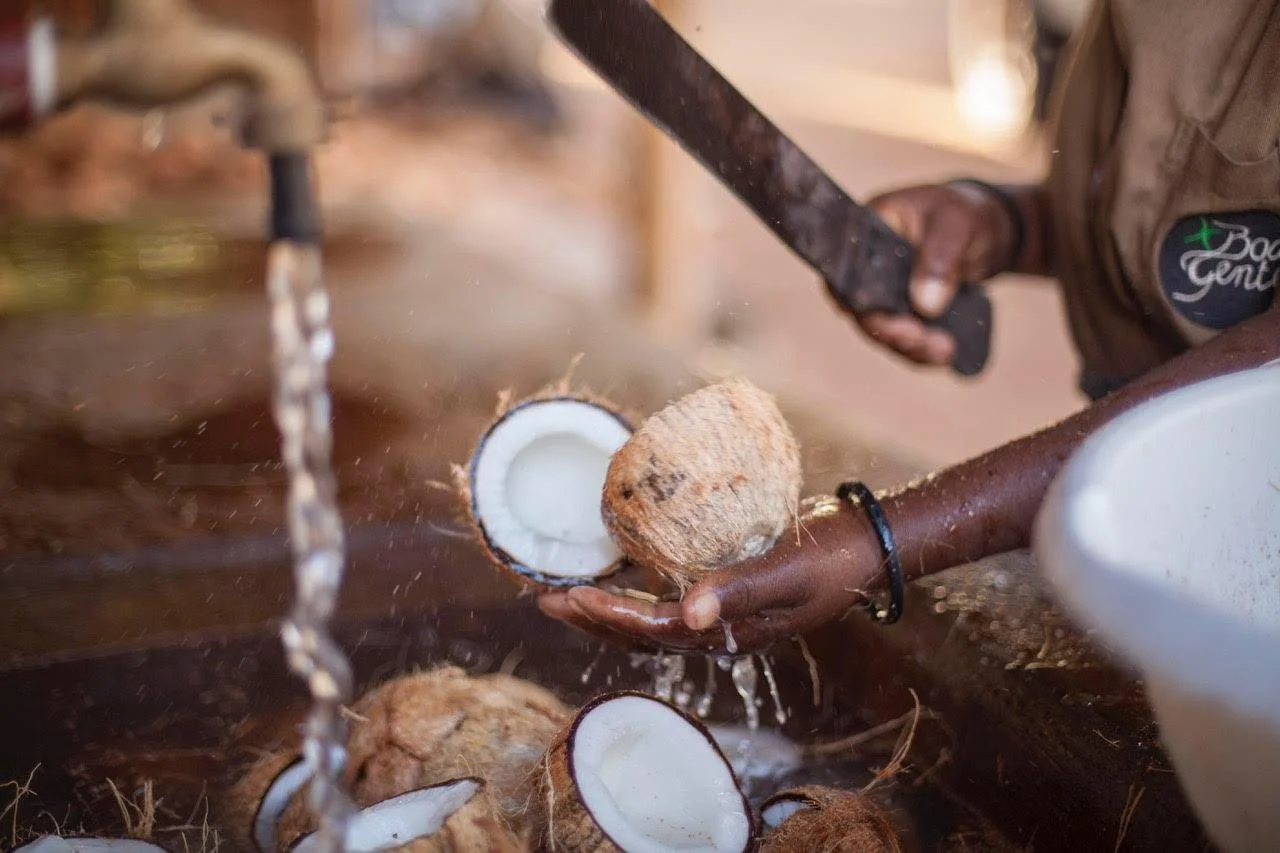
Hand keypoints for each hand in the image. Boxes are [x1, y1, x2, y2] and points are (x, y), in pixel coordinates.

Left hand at [536, 502, 884, 654]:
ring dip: (605, 610)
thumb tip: (688, 617)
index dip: (610, 617)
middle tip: (544, 598)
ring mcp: (721, 615)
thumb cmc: (830, 557)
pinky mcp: (725, 591)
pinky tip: (615, 574)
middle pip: (641, 634)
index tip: (572, 597)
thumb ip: (740, 591)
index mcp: (730, 633)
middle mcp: (719, 630)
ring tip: (565, 593)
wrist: (866, 545)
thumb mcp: (787, 573)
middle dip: (591, 621)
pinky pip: (667, 599)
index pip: (656, 630)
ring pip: (649, 620)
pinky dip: (634, 592)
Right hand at [855, 182, 1016, 366]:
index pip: (845, 270)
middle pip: (861, 308)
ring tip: (944, 351)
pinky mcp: (900, 311)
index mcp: (866, 231)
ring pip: (881, 330)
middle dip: (891, 332)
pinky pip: (901, 337)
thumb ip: (940, 260)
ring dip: (909, 347)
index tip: (886, 320)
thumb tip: (925, 306)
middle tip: (922, 341)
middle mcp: (865, 265)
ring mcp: (881, 291)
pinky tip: (945, 354)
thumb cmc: (963, 215)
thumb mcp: (956, 226)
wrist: (986, 230)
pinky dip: (920, 350)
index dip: (858, 301)